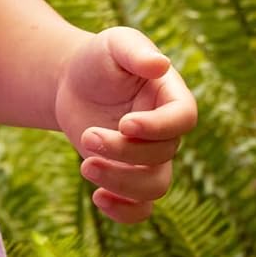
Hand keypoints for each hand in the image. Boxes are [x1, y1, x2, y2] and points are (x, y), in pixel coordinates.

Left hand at [53, 26, 196, 223]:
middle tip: (86, 136)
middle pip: (162, 155)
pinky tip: (98, 199)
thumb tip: (160, 64)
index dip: (158, 127)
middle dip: (123, 151)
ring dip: (121, 183)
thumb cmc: (98, 59)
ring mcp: (149, 157)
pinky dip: (126, 212)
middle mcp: (166, 131)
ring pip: (155, 186)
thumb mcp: (114, 44)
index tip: (125, 124)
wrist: (72, 83)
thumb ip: (135, 51)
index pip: (183, 119)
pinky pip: (141, 207)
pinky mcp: (128, 174)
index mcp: (171, 96)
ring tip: (85, 166)